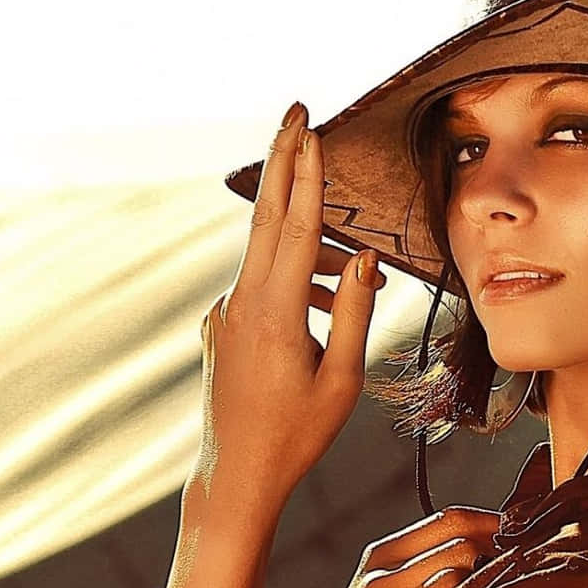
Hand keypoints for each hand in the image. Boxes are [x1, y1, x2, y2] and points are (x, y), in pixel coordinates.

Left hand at [188, 102, 386, 523]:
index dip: (307, 175)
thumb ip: (352, 313)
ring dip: (308, 246)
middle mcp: (241, 304)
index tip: (312, 131)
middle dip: (284, 161)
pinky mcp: (223, 329)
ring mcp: (226, 315)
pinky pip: (261, 288)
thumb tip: (363, 260)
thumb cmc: (294, 436)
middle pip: (266, 217)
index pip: (296, 227)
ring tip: (352, 268)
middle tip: (296, 111)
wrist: (235, 476)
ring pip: (269, 258)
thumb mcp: (341, 379)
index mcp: (273, 313)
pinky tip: (322, 309)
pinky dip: (293, 282)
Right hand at [295, 506, 503, 587]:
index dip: (493, 524)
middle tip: (515, 575)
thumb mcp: (384, 586)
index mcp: (381, 554)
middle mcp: (378, 579)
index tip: (521, 537)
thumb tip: (490, 538)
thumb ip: (425, 560)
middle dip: (493, 557)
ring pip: (455, 580)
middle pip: (460, 547)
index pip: (450, 520)